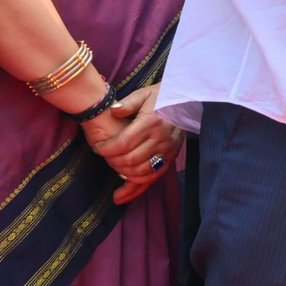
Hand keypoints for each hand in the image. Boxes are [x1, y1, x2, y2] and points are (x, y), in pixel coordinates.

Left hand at [81, 85, 183, 204]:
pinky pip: (153, 178)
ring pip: (142, 172)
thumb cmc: (162, 97)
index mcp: (152, 122)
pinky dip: (137, 188)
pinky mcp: (171, 159)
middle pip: (132, 159)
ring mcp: (168, 151)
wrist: (187, 102)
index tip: (98, 148)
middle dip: (113, 161)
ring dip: (124, 174)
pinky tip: (122, 191)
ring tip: (113, 169)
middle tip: (104, 157)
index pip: (125, 142)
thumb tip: (114, 111)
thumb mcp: (144, 94)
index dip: (108, 149)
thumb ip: (128, 103)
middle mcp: (161, 139)